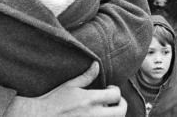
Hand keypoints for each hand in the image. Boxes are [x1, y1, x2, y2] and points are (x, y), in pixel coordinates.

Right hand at [5, 62, 126, 116]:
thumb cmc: (54, 101)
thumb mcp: (70, 86)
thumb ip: (86, 76)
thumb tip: (97, 65)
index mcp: (89, 99)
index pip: (115, 95)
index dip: (116, 90)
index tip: (110, 89)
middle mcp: (94, 114)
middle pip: (121, 111)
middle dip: (122, 104)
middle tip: (117, 101)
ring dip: (115, 114)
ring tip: (109, 110)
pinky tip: (99, 115)